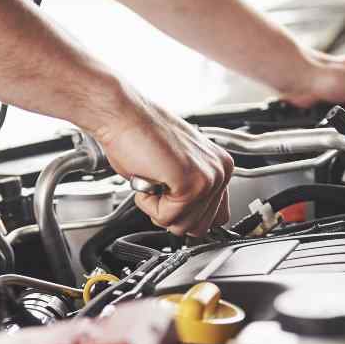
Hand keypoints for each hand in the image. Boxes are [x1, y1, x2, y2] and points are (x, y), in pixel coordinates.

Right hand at [90, 98, 233, 236]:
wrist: (123, 115)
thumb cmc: (139, 136)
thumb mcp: (175, 169)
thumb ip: (191, 193)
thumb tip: (191, 220)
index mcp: (220, 166)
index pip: (217, 218)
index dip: (187, 215)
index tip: (171, 196)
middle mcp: (220, 171)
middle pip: (200, 228)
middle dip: (171, 214)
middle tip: (159, 184)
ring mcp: (208, 178)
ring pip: (183, 226)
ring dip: (158, 208)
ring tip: (154, 177)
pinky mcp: (191, 183)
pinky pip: (167, 217)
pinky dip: (149, 203)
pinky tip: (149, 177)